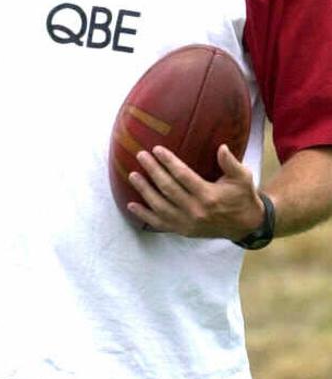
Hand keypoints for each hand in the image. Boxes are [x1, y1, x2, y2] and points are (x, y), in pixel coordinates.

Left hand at [127, 143, 264, 239]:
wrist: (246, 226)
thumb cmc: (242, 197)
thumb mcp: (243, 178)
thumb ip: (231, 163)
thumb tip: (221, 147)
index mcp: (209, 196)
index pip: (183, 176)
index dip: (168, 162)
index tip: (157, 149)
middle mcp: (196, 210)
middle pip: (168, 188)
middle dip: (153, 171)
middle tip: (141, 155)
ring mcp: (187, 223)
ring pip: (160, 206)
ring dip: (144, 191)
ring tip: (133, 175)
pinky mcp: (183, 230)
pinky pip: (160, 224)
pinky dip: (144, 215)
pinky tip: (131, 205)